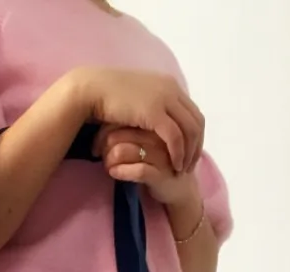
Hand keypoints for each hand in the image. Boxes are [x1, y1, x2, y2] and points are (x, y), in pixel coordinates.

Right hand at [71, 67, 203, 172]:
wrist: (92, 89)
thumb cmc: (108, 95)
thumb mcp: (136, 99)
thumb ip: (149, 106)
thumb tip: (153, 120)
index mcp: (168, 85)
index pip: (193, 112)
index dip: (195, 135)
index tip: (190, 152)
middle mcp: (171, 89)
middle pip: (197, 121)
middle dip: (196, 146)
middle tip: (190, 165)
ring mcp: (164, 99)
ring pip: (190, 130)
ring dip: (189, 152)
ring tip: (183, 169)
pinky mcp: (154, 112)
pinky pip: (175, 137)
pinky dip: (178, 153)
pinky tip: (174, 165)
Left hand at [94, 125, 199, 205]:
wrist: (181, 188)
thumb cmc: (160, 163)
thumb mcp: (146, 143)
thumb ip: (129, 133)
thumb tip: (99, 131)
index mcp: (154, 122)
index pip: (118, 120)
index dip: (102, 133)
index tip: (97, 146)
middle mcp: (157, 135)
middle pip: (117, 135)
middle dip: (103, 148)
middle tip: (101, 158)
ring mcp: (160, 153)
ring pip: (122, 150)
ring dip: (109, 161)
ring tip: (109, 167)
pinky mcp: (162, 173)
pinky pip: (136, 170)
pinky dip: (120, 172)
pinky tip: (115, 174)